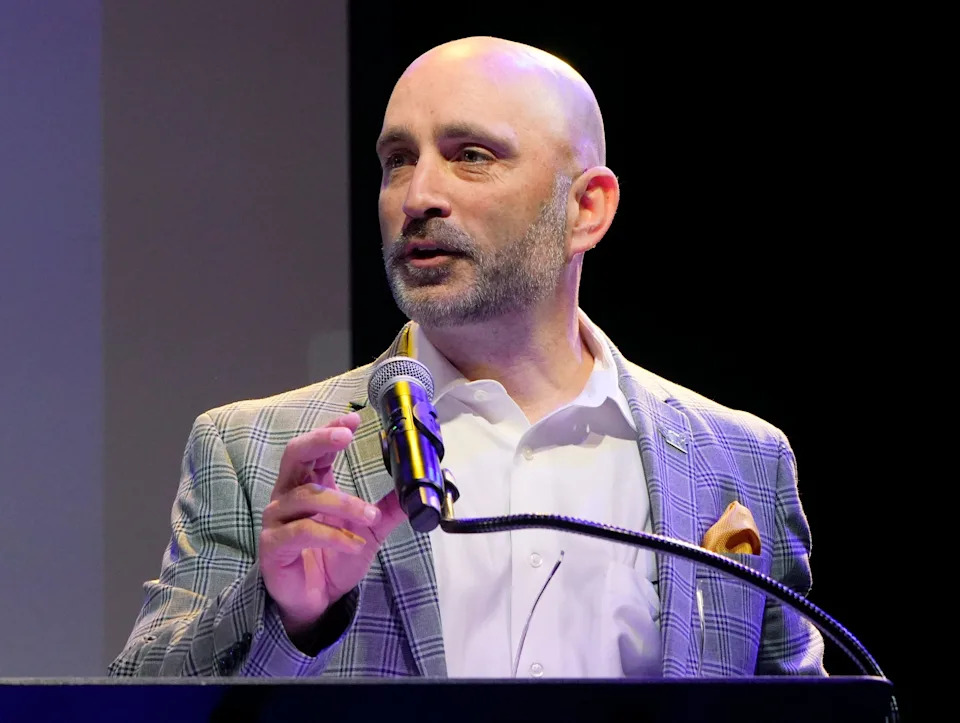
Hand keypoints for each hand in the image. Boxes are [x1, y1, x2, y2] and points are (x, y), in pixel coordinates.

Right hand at [259, 412, 405, 642]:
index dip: (330, 430)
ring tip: (370, 515)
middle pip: (295, 454)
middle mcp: (288, 495)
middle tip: (345, 436)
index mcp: (309, 484)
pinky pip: (303, 531)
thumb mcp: (369, 530)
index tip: (354, 419)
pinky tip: (354, 543)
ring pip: (307, 496)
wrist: (315, 601)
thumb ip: (389, 509)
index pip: (315, 448)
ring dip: (344, 503)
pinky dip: (333, 535)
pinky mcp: (273, 545)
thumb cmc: (334, 559)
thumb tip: (418, 488)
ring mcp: (277, 520)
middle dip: (320, 441)